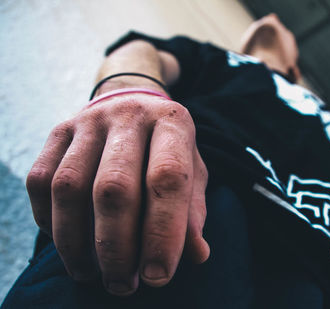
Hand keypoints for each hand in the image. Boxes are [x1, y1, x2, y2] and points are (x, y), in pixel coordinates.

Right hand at [26, 93, 209, 295]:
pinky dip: (50, 221)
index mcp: (173, 124)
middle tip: (122, 285)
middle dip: (116, 248)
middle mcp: (130, 116)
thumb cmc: (167, 150)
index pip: (167, 179)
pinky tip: (68, 244)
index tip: (157, 276)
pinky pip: (41, 181)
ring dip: (76, 243)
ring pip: (69, 187)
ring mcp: (89, 121)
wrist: (133, 104)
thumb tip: (197, 256)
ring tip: (92, 275)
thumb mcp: (192, 172)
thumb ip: (193, 211)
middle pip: (113, 188)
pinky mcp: (58, 131)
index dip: (162, 233)